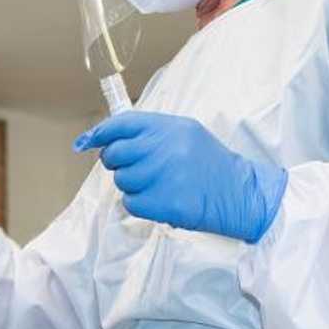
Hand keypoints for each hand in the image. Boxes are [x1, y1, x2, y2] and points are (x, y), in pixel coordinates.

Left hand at [74, 111, 287, 242]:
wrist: (241, 194)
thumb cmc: (207, 164)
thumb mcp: (184, 135)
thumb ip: (149, 133)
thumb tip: (103, 138)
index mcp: (169, 127)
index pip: (122, 124)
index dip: (100, 133)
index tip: (88, 141)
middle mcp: (166, 148)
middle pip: (115, 153)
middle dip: (116, 162)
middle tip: (132, 167)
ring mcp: (166, 176)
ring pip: (122, 180)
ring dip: (132, 185)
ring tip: (155, 184)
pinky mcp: (166, 203)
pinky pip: (131, 203)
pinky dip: (140, 204)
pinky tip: (159, 199)